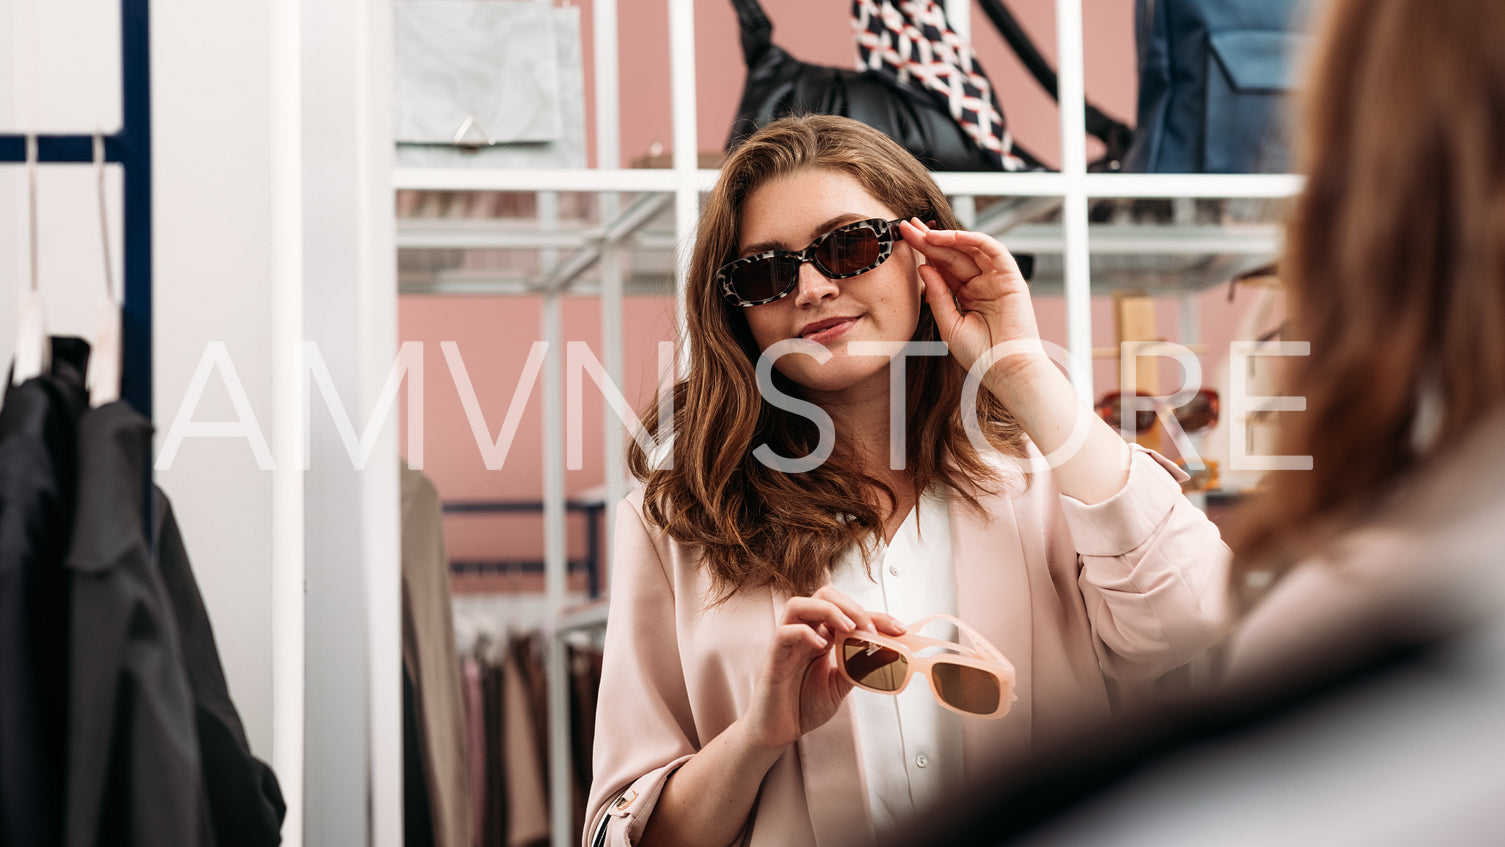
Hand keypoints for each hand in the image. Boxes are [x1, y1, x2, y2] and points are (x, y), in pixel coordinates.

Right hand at [740, 586, 906, 750]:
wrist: (778, 731)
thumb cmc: (803, 705)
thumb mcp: (840, 685)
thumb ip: (858, 667)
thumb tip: (887, 655)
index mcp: (821, 636)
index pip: (848, 611)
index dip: (876, 615)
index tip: (899, 629)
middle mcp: (804, 633)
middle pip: (823, 596)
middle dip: (852, 606)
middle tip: (872, 629)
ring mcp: (787, 643)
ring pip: (799, 604)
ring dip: (828, 611)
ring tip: (849, 628)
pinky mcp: (773, 657)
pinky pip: (784, 633)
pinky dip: (804, 634)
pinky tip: (822, 646)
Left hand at [899, 218, 1047, 388]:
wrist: (1006, 370)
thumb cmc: (981, 355)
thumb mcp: (949, 324)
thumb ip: (938, 295)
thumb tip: (924, 268)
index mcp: (967, 295)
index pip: (943, 267)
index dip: (925, 252)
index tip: (904, 239)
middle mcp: (982, 284)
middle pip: (953, 255)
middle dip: (930, 240)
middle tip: (908, 227)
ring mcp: (997, 280)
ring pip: (971, 249)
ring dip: (948, 238)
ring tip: (924, 232)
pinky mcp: (1011, 278)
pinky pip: (994, 252)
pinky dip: (975, 241)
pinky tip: (954, 236)